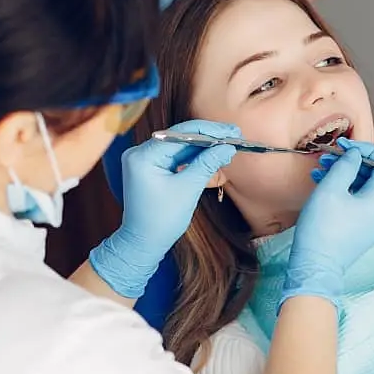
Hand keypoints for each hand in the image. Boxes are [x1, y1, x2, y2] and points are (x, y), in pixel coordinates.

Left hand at [88, 120, 239, 298]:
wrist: (143, 243)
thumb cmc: (162, 220)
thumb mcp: (188, 189)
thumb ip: (207, 163)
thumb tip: (228, 147)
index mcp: (143, 156)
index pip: (180, 134)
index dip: (209, 131)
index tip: (231, 130)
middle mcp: (139, 153)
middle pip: (179, 137)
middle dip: (207, 138)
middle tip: (234, 135)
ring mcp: (143, 160)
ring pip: (179, 146)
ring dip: (202, 147)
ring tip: (227, 145)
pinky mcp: (150, 168)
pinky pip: (174, 157)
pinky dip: (192, 157)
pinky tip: (211, 154)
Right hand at [284, 138, 373, 305]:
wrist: (315, 267)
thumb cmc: (322, 228)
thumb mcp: (331, 188)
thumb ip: (346, 164)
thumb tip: (355, 153)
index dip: (367, 149)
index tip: (345, 146)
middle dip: (352, 161)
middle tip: (329, 156)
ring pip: (364, 187)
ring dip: (345, 174)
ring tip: (321, 167)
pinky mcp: (362, 229)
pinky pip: (358, 202)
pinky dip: (343, 189)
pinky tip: (322, 182)